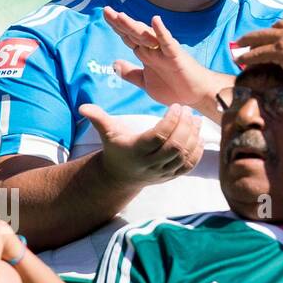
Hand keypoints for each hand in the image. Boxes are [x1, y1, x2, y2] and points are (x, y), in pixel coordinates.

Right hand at [82, 103, 204, 185]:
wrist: (120, 176)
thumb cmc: (116, 148)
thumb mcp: (107, 133)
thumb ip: (98, 118)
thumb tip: (82, 106)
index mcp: (136, 150)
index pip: (158, 136)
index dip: (171, 120)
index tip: (176, 105)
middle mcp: (150, 163)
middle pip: (174, 146)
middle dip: (185, 126)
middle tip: (189, 110)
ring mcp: (162, 171)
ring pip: (184, 155)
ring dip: (194, 136)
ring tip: (196, 119)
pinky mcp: (172, 176)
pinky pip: (189, 165)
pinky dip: (197, 152)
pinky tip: (200, 136)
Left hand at [103, 7, 224, 110]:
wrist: (197, 95)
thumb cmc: (174, 88)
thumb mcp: (145, 82)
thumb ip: (130, 73)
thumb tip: (114, 63)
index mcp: (146, 54)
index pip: (129, 37)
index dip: (117, 27)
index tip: (106, 14)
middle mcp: (154, 50)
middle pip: (134, 33)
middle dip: (120, 22)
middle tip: (106, 10)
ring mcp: (164, 52)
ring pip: (147, 36)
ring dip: (134, 26)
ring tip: (121, 16)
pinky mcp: (176, 56)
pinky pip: (168, 42)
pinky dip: (161, 32)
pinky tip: (156, 20)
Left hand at [234, 19, 282, 94]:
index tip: (281, 35)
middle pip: (277, 26)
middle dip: (265, 32)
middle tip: (254, 37)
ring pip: (263, 37)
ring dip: (250, 41)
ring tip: (239, 44)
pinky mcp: (281, 51)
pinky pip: (259, 53)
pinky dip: (248, 56)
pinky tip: (240, 60)